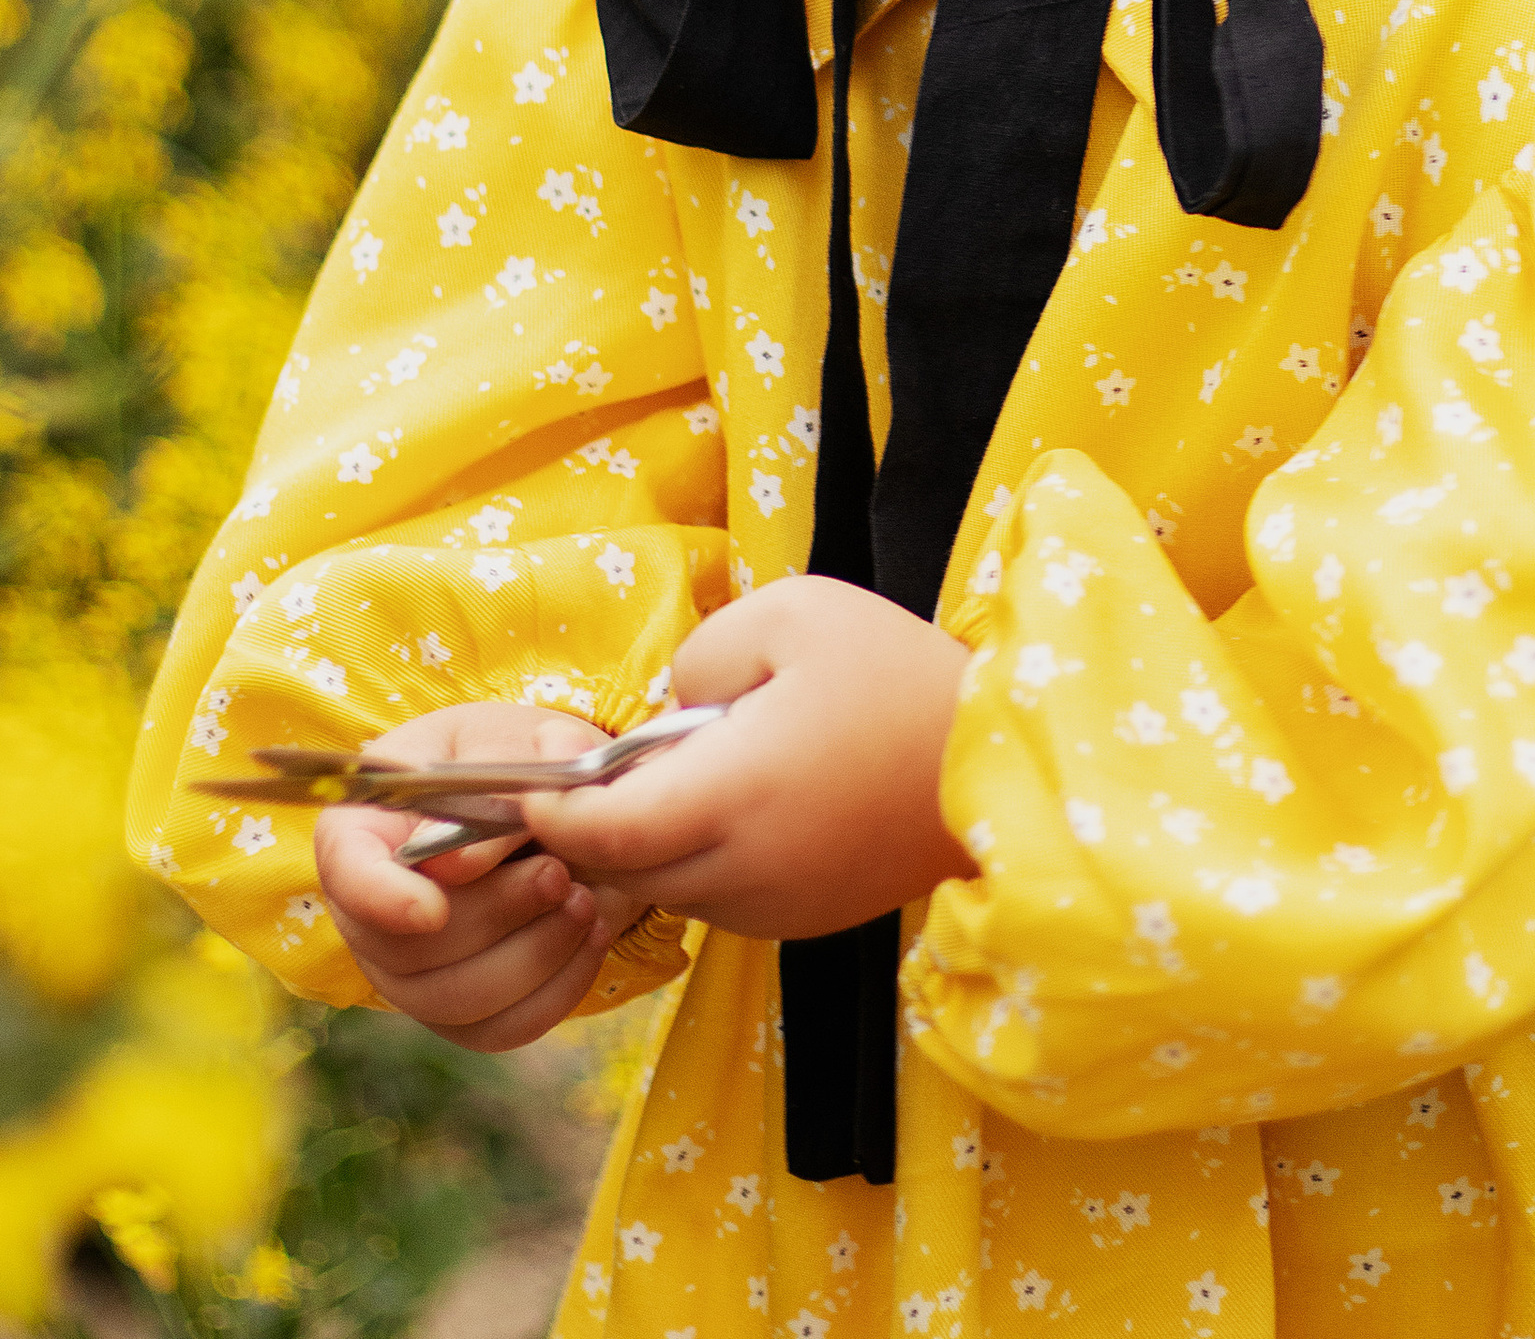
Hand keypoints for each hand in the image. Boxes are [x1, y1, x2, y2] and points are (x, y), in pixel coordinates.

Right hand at [314, 704, 645, 1052]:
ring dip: (534, 955)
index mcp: (363, 828)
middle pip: (408, 950)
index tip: (430, 910)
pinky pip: (501, 1028)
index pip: (346, 873)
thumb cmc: (515, 759)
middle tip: (559, 872)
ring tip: (585, 900)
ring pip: (456, 1000)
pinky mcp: (461, 1012)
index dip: (379, 900)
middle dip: (495, 914)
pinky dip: (557, 989)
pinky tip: (590, 935)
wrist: (553, 802)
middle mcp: (370, 913)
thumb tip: (466, 856)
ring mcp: (410, 974)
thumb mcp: (510, 739)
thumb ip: (496, 778)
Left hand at [519, 577, 971, 939]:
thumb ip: (703, 656)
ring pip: (673, 891)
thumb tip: (671, 711)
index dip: (554, 812)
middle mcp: (740, 870)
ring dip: (655, 848)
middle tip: (605, 771)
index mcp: (727, 796)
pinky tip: (745, 806)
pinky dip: (707, 862)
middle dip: (599, 829)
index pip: (598, 833)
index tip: (533, 783)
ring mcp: (776, 905)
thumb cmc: (895, 674)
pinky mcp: (809, 918)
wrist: (1001, 760)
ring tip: (688, 777)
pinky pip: (724, 900)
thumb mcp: (791, 615)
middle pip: (626, 871)